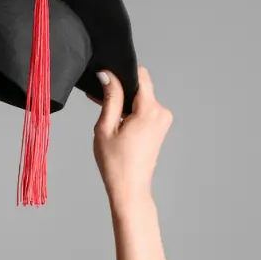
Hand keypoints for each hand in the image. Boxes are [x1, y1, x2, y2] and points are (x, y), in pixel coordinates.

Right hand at [91, 67, 172, 205]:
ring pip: (141, 99)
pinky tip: (114, 120)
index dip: (122, 72)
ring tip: (103, 112)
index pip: (141, 76)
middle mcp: (161, 112)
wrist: (129, 187)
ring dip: (123, 101)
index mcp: (149, 111)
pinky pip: (144, 109)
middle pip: (140, 88)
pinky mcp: (160, 127)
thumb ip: (110, 97)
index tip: (105, 77)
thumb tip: (108, 75)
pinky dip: (129, 111)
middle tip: (98, 96)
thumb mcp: (106, 127)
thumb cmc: (115, 162)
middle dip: (120, 89)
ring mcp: (163, 120)